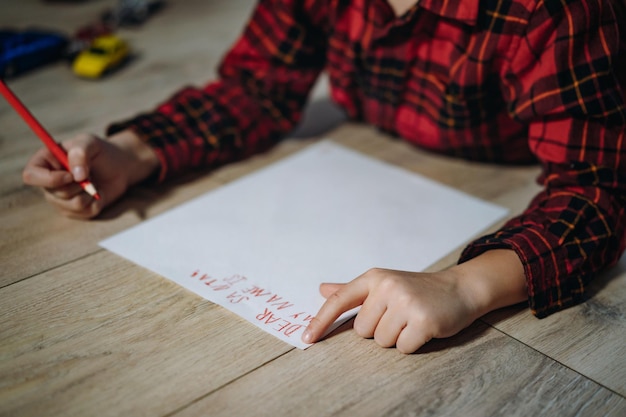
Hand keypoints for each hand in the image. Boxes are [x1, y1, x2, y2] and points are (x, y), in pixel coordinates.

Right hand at [22, 130, 158, 218]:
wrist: (118, 167)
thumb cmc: (100, 152)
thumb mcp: (91, 143)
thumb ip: (81, 152)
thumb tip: (77, 176)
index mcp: (44, 162)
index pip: (31, 175)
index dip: (49, 179)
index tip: (70, 176)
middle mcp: (48, 183)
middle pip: (54, 193)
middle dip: (78, 185)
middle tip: (90, 174)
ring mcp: (60, 199)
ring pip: (72, 205)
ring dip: (89, 193)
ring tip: (94, 182)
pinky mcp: (75, 211)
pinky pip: (86, 213)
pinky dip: (97, 202)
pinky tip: (98, 192)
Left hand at [301, 250, 526, 352]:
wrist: (460, 288)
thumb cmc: (417, 289)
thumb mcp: (384, 283)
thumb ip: (352, 290)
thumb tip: (322, 289)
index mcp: (375, 278)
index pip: (340, 301)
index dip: (321, 321)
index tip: (307, 338)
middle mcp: (388, 287)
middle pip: (363, 331)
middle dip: (379, 330)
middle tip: (399, 316)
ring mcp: (406, 302)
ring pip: (381, 342)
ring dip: (396, 338)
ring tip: (411, 320)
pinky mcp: (423, 320)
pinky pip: (403, 348)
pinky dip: (412, 344)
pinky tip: (423, 329)